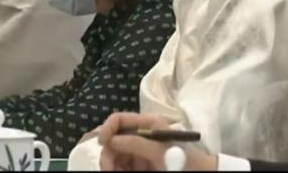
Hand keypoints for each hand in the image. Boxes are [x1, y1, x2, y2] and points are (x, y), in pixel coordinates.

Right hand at [97, 113, 216, 170]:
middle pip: (113, 140)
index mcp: (147, 125)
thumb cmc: (184, 161)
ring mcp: (140, 153)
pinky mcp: (140, 166)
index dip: (107, 128)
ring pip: (114, 155)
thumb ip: (137, 142)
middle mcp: (140, 136)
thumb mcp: (160, 151)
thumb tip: (111, 139)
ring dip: (110, 164)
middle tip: (108, 169)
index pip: (119, 119)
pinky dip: (117, 170)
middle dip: (108, 153)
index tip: (102, 144)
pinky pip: (121, 167)